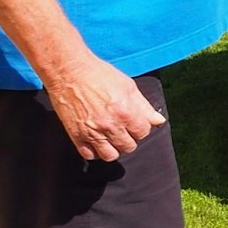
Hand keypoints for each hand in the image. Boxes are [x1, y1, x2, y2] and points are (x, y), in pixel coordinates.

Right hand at [43, 57, 166, 161]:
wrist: (68, 71)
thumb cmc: (98, 74)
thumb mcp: (128, 86)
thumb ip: (144, 107)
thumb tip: (158, 121)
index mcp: (126, 112)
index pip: (143, 133)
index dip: (141, 127)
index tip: (135, 122)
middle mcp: (110, 125)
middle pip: (129, 146)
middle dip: (129, 138)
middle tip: (123, 128)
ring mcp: (92, 133)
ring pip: (110, 155)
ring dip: (114, 148)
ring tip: (111, 136)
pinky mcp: (76, 136)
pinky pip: (90, 155)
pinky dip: (95, 151)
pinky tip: (97, 140)